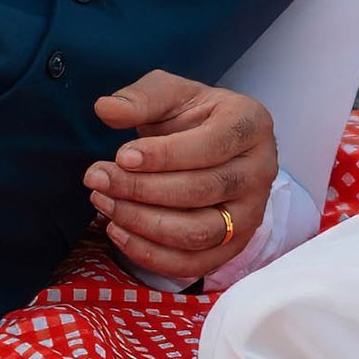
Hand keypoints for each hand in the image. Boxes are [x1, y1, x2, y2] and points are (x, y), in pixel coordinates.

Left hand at [85, 72, 278, 279]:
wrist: (212, 144)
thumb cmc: (192, 116)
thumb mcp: (170, 94)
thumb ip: (141, 98)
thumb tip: (106, 109)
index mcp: (251, 124)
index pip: (210, 146)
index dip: (164, 155)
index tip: (121, 156)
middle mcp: (261, 170)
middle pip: (201, 190)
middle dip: (142, 189)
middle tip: (98, 179)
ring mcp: (251, 213)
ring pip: (197, 232)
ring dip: (142, 223)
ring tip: (104, 203)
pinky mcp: (234, 245)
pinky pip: (193, 264)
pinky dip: (151, 254)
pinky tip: (118, 231)